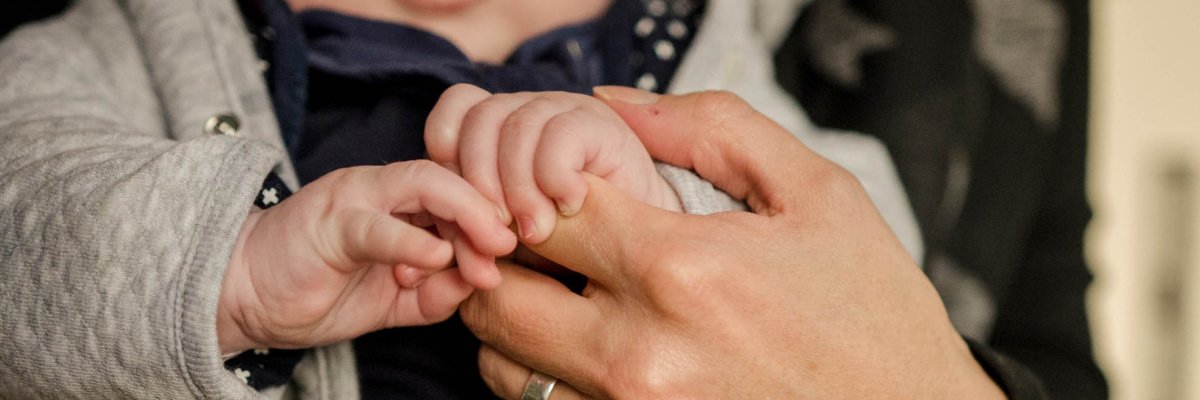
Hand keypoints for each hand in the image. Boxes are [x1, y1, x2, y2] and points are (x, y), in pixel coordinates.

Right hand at [217, 161, 517, 354]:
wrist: (243, 296)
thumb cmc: (319, 291)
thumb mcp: (395, 301)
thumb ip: (438, 292)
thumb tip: (481, 284)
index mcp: (403, 202)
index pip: (466, 190)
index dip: (499, 214)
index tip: (522, 249)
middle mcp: (383, 189)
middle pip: (456, 178)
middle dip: (494, 209)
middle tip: (517, 243)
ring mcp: (355, 199)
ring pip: (425, 185)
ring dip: (467, 215)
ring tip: (492, 247)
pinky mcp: (328, 223)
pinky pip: (377, 225)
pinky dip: (412, 240)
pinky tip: (438, 258)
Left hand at [424, 84, 681, 243]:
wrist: (639, 250)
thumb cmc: (567, 248)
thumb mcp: (503, 243)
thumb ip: (466, 240)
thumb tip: (421, 264)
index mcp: (498, 127)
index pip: (453, 113)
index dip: (448, 161)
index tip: (461, 217)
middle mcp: (529, 109)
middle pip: (478, 119)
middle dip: (479, 186)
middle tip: (496, 237)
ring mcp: (565, 110)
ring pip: (515, 126)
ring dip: (517, 189)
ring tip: (535, 232)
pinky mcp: (602, 124)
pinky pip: (559, 136)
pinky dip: (555, 178)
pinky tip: (568, 207)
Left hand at [459, 88, 1004, 398]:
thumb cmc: (873, 316)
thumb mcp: (817, 194)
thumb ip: (712, 130)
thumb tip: (615, 105)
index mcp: (683, 268)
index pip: (538, 202)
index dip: (532, 178)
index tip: (563, 180)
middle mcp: (640, 350)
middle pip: (495, 288)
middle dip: (502, 249)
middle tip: (542, 234)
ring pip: (501, 358)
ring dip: (516, 314)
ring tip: (568, 291)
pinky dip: (542, 370)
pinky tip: (590, 341)